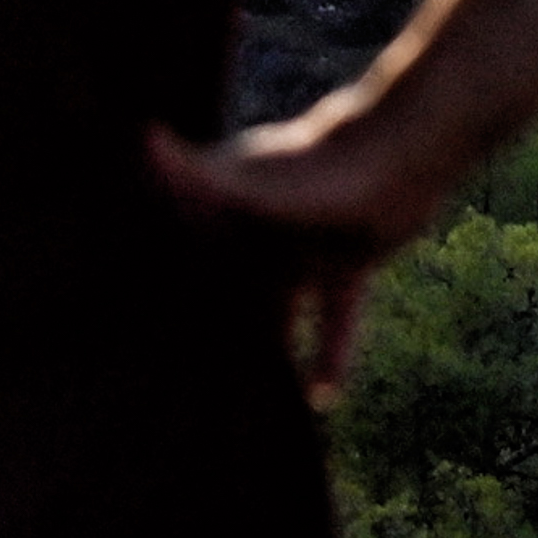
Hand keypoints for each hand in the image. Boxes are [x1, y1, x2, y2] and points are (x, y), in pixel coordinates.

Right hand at [152, 111, 452, 398]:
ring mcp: (307, 238)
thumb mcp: (252, 183)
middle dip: (207, 314)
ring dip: (269, 342)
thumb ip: (194, 177)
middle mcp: (265, 215)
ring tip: (247, 399)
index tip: (128, 312)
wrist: (408, 153)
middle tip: (180, 370)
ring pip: (278, 302)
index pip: (184, 226)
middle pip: (227, 273)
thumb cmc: (323, 166)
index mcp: (232, 190)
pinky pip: (333, 314)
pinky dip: (331, 353)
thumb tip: (144, 138)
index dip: (158, 262)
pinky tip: (322, 399)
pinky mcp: (347, 259)